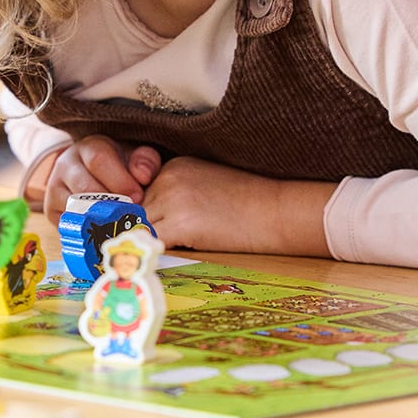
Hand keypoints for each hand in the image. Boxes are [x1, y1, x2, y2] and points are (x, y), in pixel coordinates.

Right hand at [40, 135, 160, 226]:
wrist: (94, 176)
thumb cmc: (120, 167)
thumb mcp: (135, 158)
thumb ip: (145, 162)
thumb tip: (142, 175)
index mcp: (87, 148)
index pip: (99, 161)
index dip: (120, 181)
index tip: (138, 196)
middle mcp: (65, 165)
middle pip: (84, 187)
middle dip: (111, 204)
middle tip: (129, 215)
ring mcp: (54, 188)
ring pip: (73, 208)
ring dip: (98, 219)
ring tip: (117, 224)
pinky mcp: (51, 210)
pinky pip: (67, 224)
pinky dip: (86, 230)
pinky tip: (103, 231)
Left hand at [142, 157, 331, 255]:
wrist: (276, 211)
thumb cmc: (249, 203)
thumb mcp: (207, 187)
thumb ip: (177, 196)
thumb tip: (150, 222)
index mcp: (174, 165)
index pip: (145, 195)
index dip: (156, 215)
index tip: (169, 226)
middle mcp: (167, 177)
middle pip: (140, 212)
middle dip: (154, 228)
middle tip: (181, 238)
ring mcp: (171, 199)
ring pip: (143, 228)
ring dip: (158, 240)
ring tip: (189, 242)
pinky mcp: (179, 223)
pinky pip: (153, 243)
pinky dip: (160, 252)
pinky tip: (184, 250)